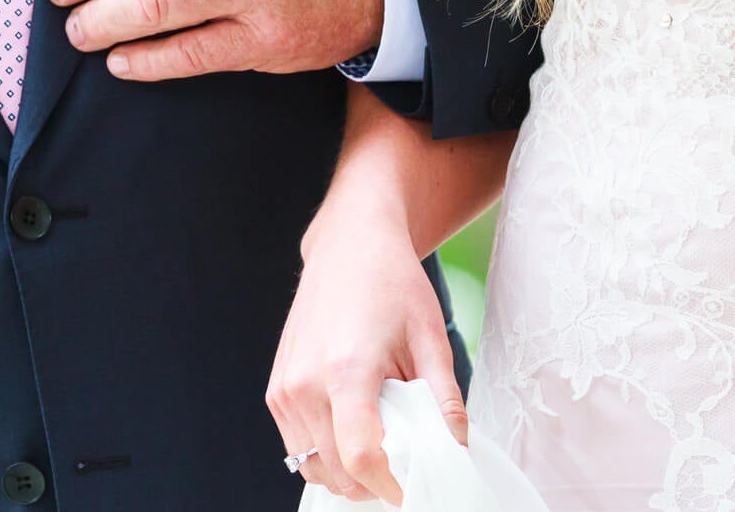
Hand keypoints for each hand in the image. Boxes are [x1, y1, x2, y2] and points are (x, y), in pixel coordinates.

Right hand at [268, 207, 467, 505]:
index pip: (361, 456)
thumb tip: (458, 448)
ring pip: (314, 466)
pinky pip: (299, 447)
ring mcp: (284, 390)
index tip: (416, 489)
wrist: (348, 246)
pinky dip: (327, 456)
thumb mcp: (431, 337)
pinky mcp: (276, 392)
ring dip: (349, 475)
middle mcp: (305, 384)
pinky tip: (356, 431)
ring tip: (383, 448)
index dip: (391, 485)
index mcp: (346, 370)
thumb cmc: (392, 284)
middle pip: (338, 471)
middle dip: (375, 483)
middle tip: (407, 469)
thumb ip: (443, 399)